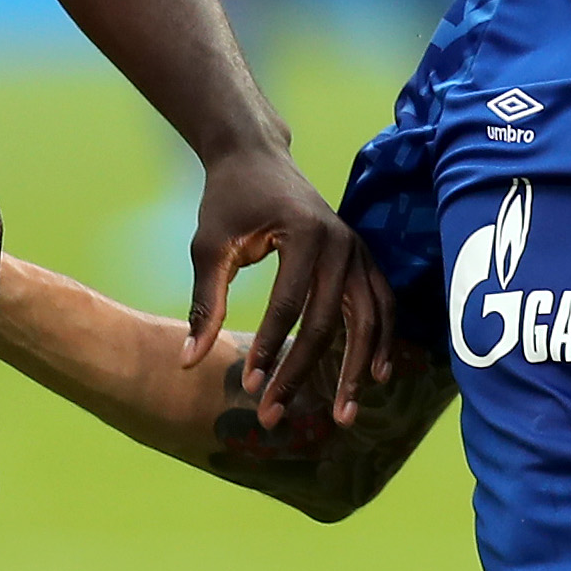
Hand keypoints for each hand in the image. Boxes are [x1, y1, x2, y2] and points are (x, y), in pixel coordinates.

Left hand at [180, 139, 392, 429]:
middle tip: (278, 414)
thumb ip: (206, 303)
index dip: (271, 350)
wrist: (256, 156)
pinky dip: (382, 340)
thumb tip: (188, 361)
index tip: (249, 386)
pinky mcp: (363, 257)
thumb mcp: (208, 246)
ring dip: (356, 369)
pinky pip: (381, 305)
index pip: (290, 305)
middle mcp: (341, 242)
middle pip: (331, 321)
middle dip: (304, 373)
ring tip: (344, 413)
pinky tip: (376, 375)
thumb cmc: (228, 199)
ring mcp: (358, 249)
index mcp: (305, 233)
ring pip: (368, 319)